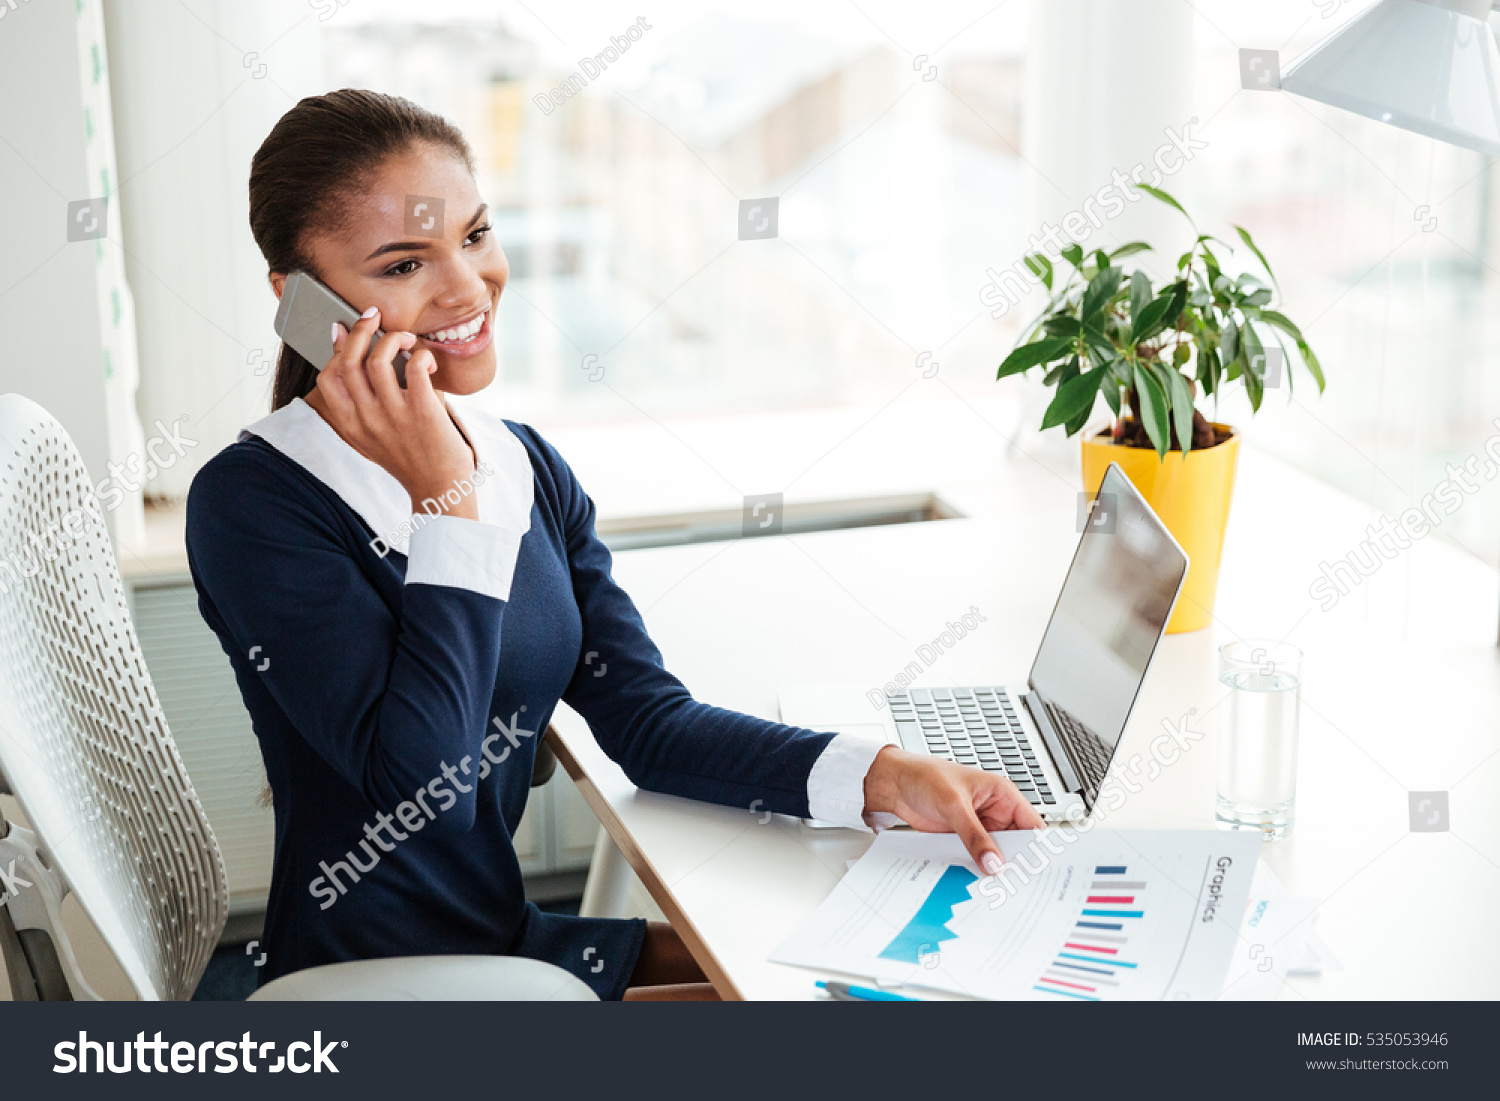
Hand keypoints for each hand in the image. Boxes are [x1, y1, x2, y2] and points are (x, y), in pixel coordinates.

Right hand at [312, 307, 476, 517]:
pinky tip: (427, 362)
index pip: (327, 378)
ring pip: (379, 358)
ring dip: (393, 337)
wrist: (439, 488)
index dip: (336, 348)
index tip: (346, 329)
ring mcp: (394, 415)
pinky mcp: (424, 411)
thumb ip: (358, 401)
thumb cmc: (408, 455)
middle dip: (361, 329)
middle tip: (375, 316)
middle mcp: (367, 419)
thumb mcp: (371, 434)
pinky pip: (415, 367)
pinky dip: (421, 355)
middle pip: (350, 361)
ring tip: (406, 339)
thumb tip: (347, 350)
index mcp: (351, 424)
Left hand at [862, 746, 1044, 875]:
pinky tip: (976, 881)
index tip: (1039, 869)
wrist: (894, 784)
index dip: (1038, 846)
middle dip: (1016, 862)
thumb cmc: (924, 776)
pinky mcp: (962, 839)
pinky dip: (977, 869)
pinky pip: (976, 857)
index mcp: (1002, 795)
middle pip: (1015, 844)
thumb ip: (974, 835)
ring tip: (997, 888)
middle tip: (1017, 884)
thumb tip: (993, 862)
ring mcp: (978, 828)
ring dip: (994, 868)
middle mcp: (994, 812)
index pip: (1032, 824)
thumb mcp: (953, 805)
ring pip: (995, 854)